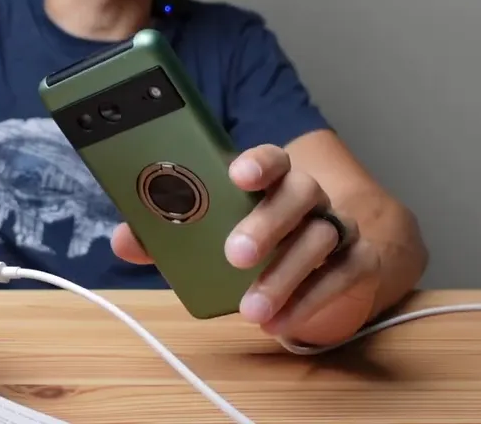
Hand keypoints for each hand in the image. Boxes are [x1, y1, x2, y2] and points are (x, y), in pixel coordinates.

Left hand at [111, 145, 381, 343]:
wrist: (316, 267)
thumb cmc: (248, 240)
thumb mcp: (203, 236)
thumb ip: (164, 234)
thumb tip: (122, 238)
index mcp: (269, 178)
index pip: (270, 157)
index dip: (257, 162)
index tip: (236, 175)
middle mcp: (308, 195)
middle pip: (300, 192)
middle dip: (267, 223)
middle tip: (235, 254)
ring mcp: (337, 226)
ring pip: (321, 237)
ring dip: (285, 275)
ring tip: (251, 310)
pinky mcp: (359, 261)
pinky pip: (345, 274)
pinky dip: (312, 300)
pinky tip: (281, 323)